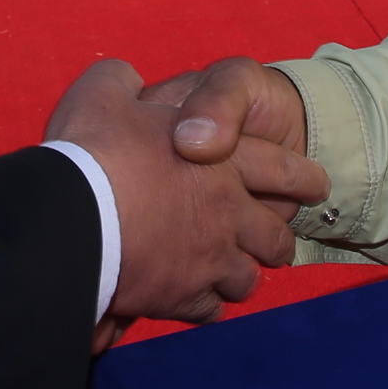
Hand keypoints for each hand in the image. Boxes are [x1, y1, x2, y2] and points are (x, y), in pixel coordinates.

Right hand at [46, 58, 304, 325]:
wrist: (70, 218)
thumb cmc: (91, 150)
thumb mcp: (103, 91)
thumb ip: (123, 80)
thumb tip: (128, 80)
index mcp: (223, 158)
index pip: (284, 169)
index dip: (304, 179)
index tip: (317, 186)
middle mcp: (228, 211)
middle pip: (273, 236)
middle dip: (276, 241)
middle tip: (276, 244)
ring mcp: (210, 257)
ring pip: (246, 277)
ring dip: (241, 276)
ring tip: (233, 276)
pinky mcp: (183, 295)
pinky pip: (210, 309)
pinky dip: (206, 305)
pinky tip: (196, 301)